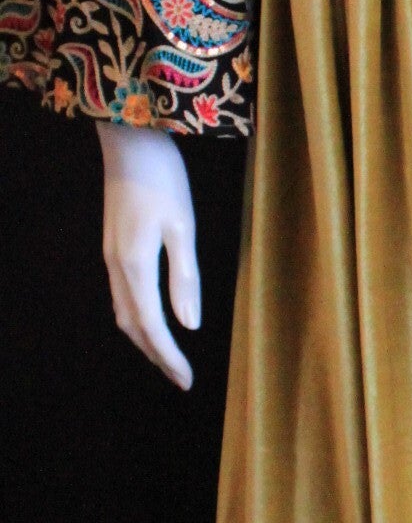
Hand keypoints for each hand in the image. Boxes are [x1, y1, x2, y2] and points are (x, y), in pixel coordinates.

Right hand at [96, 120, 201, 389]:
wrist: (129, 140)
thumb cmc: (163, 178)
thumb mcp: (182, 226)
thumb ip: (184, 276)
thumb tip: (189, 326)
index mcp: (135, 265)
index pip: (151, 326)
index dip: (168, 357)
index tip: (186, 382)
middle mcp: (117, 266)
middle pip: (133, 326)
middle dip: (155, 354)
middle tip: (179, 378)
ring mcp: (111, 256)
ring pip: (124, 312)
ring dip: (144, 339)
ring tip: (168, 357)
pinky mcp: (114, 245)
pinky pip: (123, 295)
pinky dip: (137, 317)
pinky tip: (152, 319)